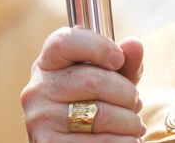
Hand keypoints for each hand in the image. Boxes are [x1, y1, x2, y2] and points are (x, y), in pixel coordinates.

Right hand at [22, 26, 145, 140]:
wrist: (67, 142)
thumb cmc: (91, 103)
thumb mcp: (107, 78)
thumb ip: (124, 61)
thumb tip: (134, 44)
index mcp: (47, 63)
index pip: (64, 41)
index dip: (97, 46)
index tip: (119, 59)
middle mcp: (37, 89)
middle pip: (94, 81)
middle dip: (127, 93)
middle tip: (136, 102)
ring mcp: (40, 119)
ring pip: (101, 115)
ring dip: (129, 122)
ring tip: (135, 125)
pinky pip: (100, 142)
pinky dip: (124, 141)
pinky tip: (128, 139)